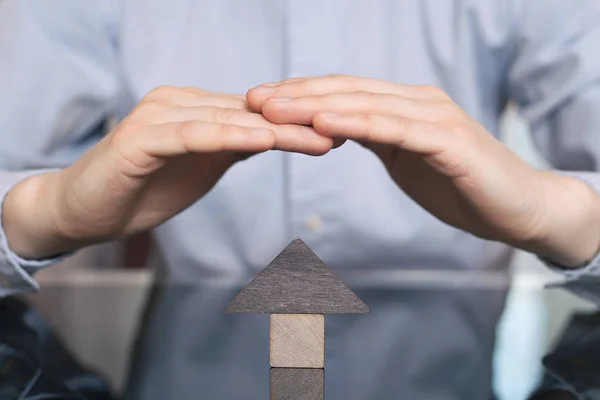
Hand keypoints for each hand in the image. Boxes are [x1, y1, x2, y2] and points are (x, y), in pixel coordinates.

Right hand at [4, 86, 333, 257]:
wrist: (85, 210)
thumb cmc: (143, 188)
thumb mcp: (200, 167)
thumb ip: (230, 148)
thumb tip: (269, 138)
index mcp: (197, 110)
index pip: (258, 115)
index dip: (300, 124)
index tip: (343, 133)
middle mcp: (180, 103)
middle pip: (251, 113)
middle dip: (300, 125)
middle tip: (346, 131)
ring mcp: (159, 116)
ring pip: (229, 119)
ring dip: (277, 130)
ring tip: (319, 137)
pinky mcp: (140, 137)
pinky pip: (192, 134)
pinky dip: (227, 136)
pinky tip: (262, 141)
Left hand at [247, 75, 599, 266]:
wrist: (516, 207)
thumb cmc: (460, 184)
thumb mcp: (405, 157)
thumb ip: (375, 137)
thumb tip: (334, 129)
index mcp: (403, 105)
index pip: (342, 91)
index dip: (299, 93)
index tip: (258, 100)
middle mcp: (416, 101)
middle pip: (346, 90)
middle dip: (295, 93)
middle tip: (252, 98)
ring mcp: (433, 117)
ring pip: (364, 104)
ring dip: (315, 105)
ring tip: (274, 109)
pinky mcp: (447, 141)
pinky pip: (393, 128)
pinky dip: (357, 123)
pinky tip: (323, 124)